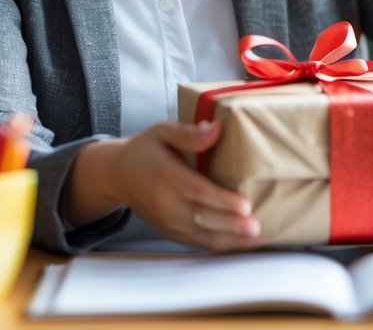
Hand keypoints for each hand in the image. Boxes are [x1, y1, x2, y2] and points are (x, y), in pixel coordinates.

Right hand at [109, 120, 263, 250]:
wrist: (116, 175)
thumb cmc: (144, 150)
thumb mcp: (162, 131)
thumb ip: (188, 133)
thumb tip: (216, 129)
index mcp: (166, 175)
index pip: (196, 191)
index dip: (221, 200)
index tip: (245, 205)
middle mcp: (165, 202)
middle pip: (202, 217)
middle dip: (231, 225)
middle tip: (256, 227)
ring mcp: (167, 220)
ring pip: (201, 234)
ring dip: (228, 239)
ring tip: (254, 238)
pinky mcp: (169, 231)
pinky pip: (196, 241)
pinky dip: (217, 244)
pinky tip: (238, 243)